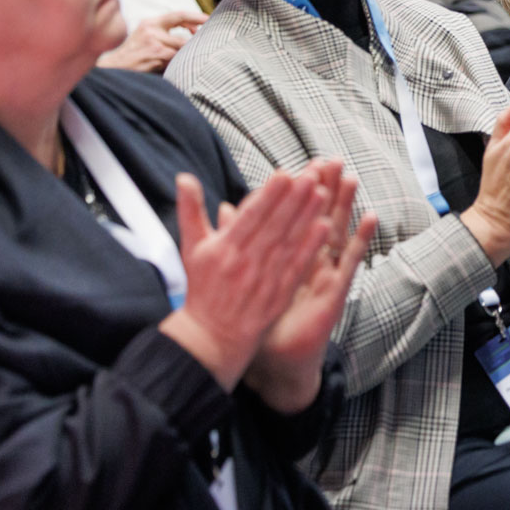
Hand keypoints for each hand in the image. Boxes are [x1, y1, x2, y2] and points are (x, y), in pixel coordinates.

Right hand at [98, 10, 206, 72]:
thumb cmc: (133, 54)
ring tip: (182, 63)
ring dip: (184, 57)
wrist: (113, 68)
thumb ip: (165, 32)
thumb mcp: (145, 36)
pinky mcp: (157, 54)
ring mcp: (154, 42)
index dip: (196, 17)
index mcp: (150, 23)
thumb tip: (193, 33)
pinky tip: (172, 69)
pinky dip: (177, 65)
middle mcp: (152, 29)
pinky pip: (176, 59)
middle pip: (184, 36)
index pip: (179, 15)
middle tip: (205, 46)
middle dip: (194, 44)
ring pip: (181, 49)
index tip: (209, 20)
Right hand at [159, 170, 333, 389]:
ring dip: (307, 217)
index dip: (268, 195)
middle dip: (294, 199)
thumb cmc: (203, 287)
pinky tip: (324, 228)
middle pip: (273, 226)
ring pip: (288, 242)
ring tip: (323, 192)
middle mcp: (244, 263)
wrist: (211, 335)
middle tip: (311, 174)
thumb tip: (184, 177)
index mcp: (223, 249)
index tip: (285, 173)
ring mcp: (263, 279)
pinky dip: (311, 248)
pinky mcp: (279, 294)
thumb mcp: (192, 248)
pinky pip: (297, 267)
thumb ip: (191, 211)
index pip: (249, 217)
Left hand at [245, 160, 378, 412]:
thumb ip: (236, 240)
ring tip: (352, 177)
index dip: (299, 189)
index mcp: (286, 252)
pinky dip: (361, 239)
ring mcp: (324, 273)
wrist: (272, 356)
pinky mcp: (335, 289)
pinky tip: (371, 218)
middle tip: (332, 159)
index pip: (293, 214)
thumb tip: (224, 208)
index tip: (303, 163)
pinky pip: (349, 261)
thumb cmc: (260, 314)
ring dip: (346, 206)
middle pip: (318, 217)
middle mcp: (309, 259)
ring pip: (337, 232)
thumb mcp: (246, 272)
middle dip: (325, 189)